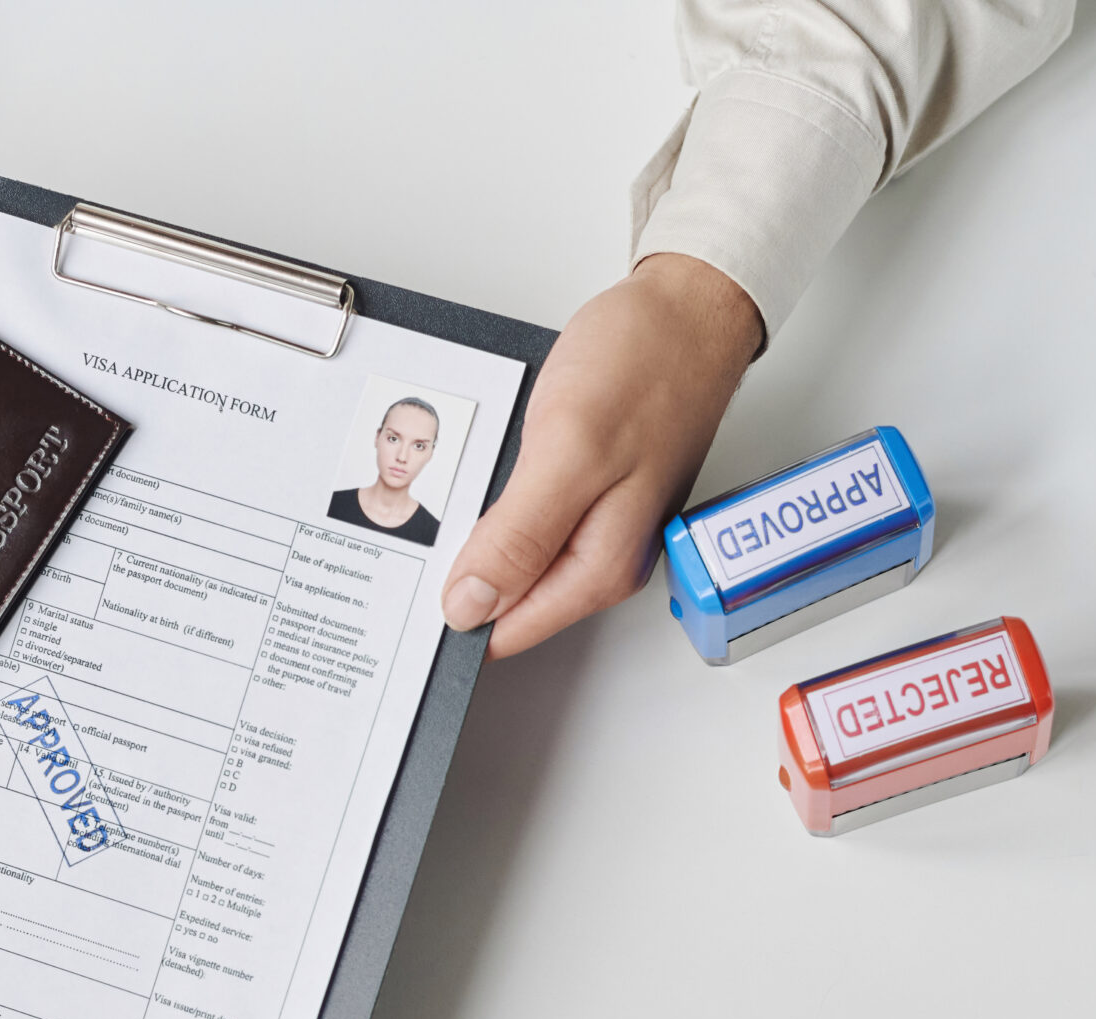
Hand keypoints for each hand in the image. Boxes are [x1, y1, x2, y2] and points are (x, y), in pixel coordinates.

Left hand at [443, 251, 763, 657]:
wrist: (690, 308)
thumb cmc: (647, 364)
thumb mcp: (570, 448)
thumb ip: (521, 535)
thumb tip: (470, 607)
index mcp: (598, 566)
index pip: (506, 632)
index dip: (450, 617)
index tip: (406, 596)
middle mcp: (601, 556)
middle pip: (506, 600)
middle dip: (455, 578)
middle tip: (413, 544)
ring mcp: (596, 524)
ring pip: (511, 556)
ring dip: (473, 538)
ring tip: (442, 504)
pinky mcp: (587, 490)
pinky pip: (525, 518)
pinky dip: (494, 501)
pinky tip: (480, 476)